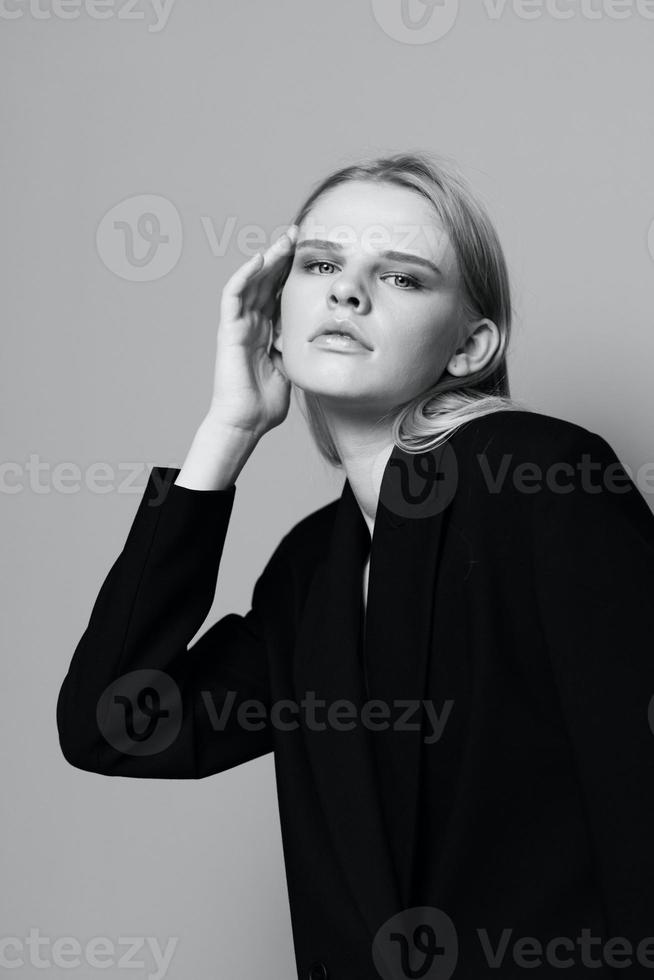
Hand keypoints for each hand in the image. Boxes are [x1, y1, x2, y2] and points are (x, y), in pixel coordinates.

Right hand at [208, 224, 297, 438]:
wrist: (246, 421)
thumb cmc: (265, 403)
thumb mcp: (292, 368)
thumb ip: (299, 350)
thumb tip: (321, 339)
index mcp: (266, 332)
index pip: (279, 293)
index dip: (291, 273)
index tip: (311, 254)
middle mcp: (251, 324)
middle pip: (266, 282)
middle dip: (281, 258)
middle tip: (298, 235)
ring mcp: (238, 325)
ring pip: (251, 282)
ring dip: (266, 259)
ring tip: (283, 240)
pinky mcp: (228, 330)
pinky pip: (233, 296)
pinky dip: (245, 275)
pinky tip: (260, 259)